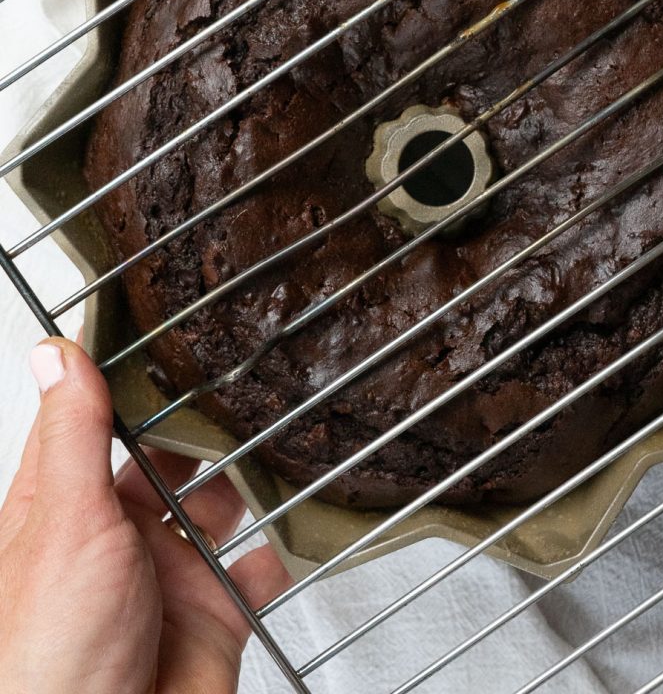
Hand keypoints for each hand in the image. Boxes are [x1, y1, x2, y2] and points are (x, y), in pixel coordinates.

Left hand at [0, 339, 288, 693]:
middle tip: (241, 382)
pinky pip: (257, 567)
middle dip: (203, 429)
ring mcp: (167, 573)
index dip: (128, 379)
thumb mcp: (66, 522)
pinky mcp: (213, 612)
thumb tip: (57, 354)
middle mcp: (117, 534)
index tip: (168, 329)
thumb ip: (74, 436)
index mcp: (67, 505)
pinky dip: (279, 549)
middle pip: (169, 458)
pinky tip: (289, 528)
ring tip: (275, 442)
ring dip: (246, 482)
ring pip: (220, 504)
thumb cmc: (49, 657)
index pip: (97, 421)